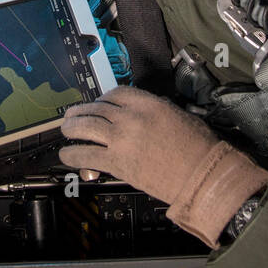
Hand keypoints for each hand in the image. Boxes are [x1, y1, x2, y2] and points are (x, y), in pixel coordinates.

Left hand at [60, 85, 267, 247]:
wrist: (202, 174)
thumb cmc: (198, 147)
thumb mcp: (178, 115)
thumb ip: (155, 110)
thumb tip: (141, 113)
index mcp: (147, 103)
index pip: (116, 93)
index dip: (103, 98)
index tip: (98, 104)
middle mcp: (130, 117)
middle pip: (96, 108)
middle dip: (81, 111)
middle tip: (72, 115)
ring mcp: (121, 139)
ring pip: (85, 127)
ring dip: (71, 128)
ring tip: (66, 130)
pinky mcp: (116, 163)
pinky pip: (86, 155)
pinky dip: (72, 155)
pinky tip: (66, 155)